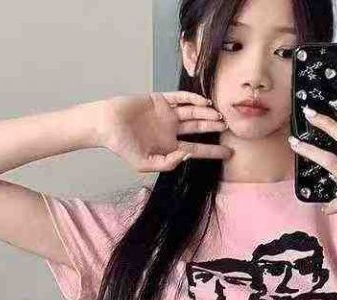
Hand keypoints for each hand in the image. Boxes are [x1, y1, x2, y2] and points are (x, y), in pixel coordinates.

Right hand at [99, 91, 232, 172]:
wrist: (106, 124)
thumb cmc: (123, 147)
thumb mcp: (145, 164)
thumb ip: (168, 163)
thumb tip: (187, 156)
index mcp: (169, 146)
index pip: (196, 149)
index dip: (213, 151)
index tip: (229, 153)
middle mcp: (171, 130)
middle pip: (198, 128)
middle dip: (214, 128)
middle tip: (230, 128)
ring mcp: (167, 114)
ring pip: (193, 112)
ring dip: (207, 113)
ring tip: (220, 116)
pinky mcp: (160, 100)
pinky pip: (180, 98)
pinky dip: (193, 98)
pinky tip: (204, 102)